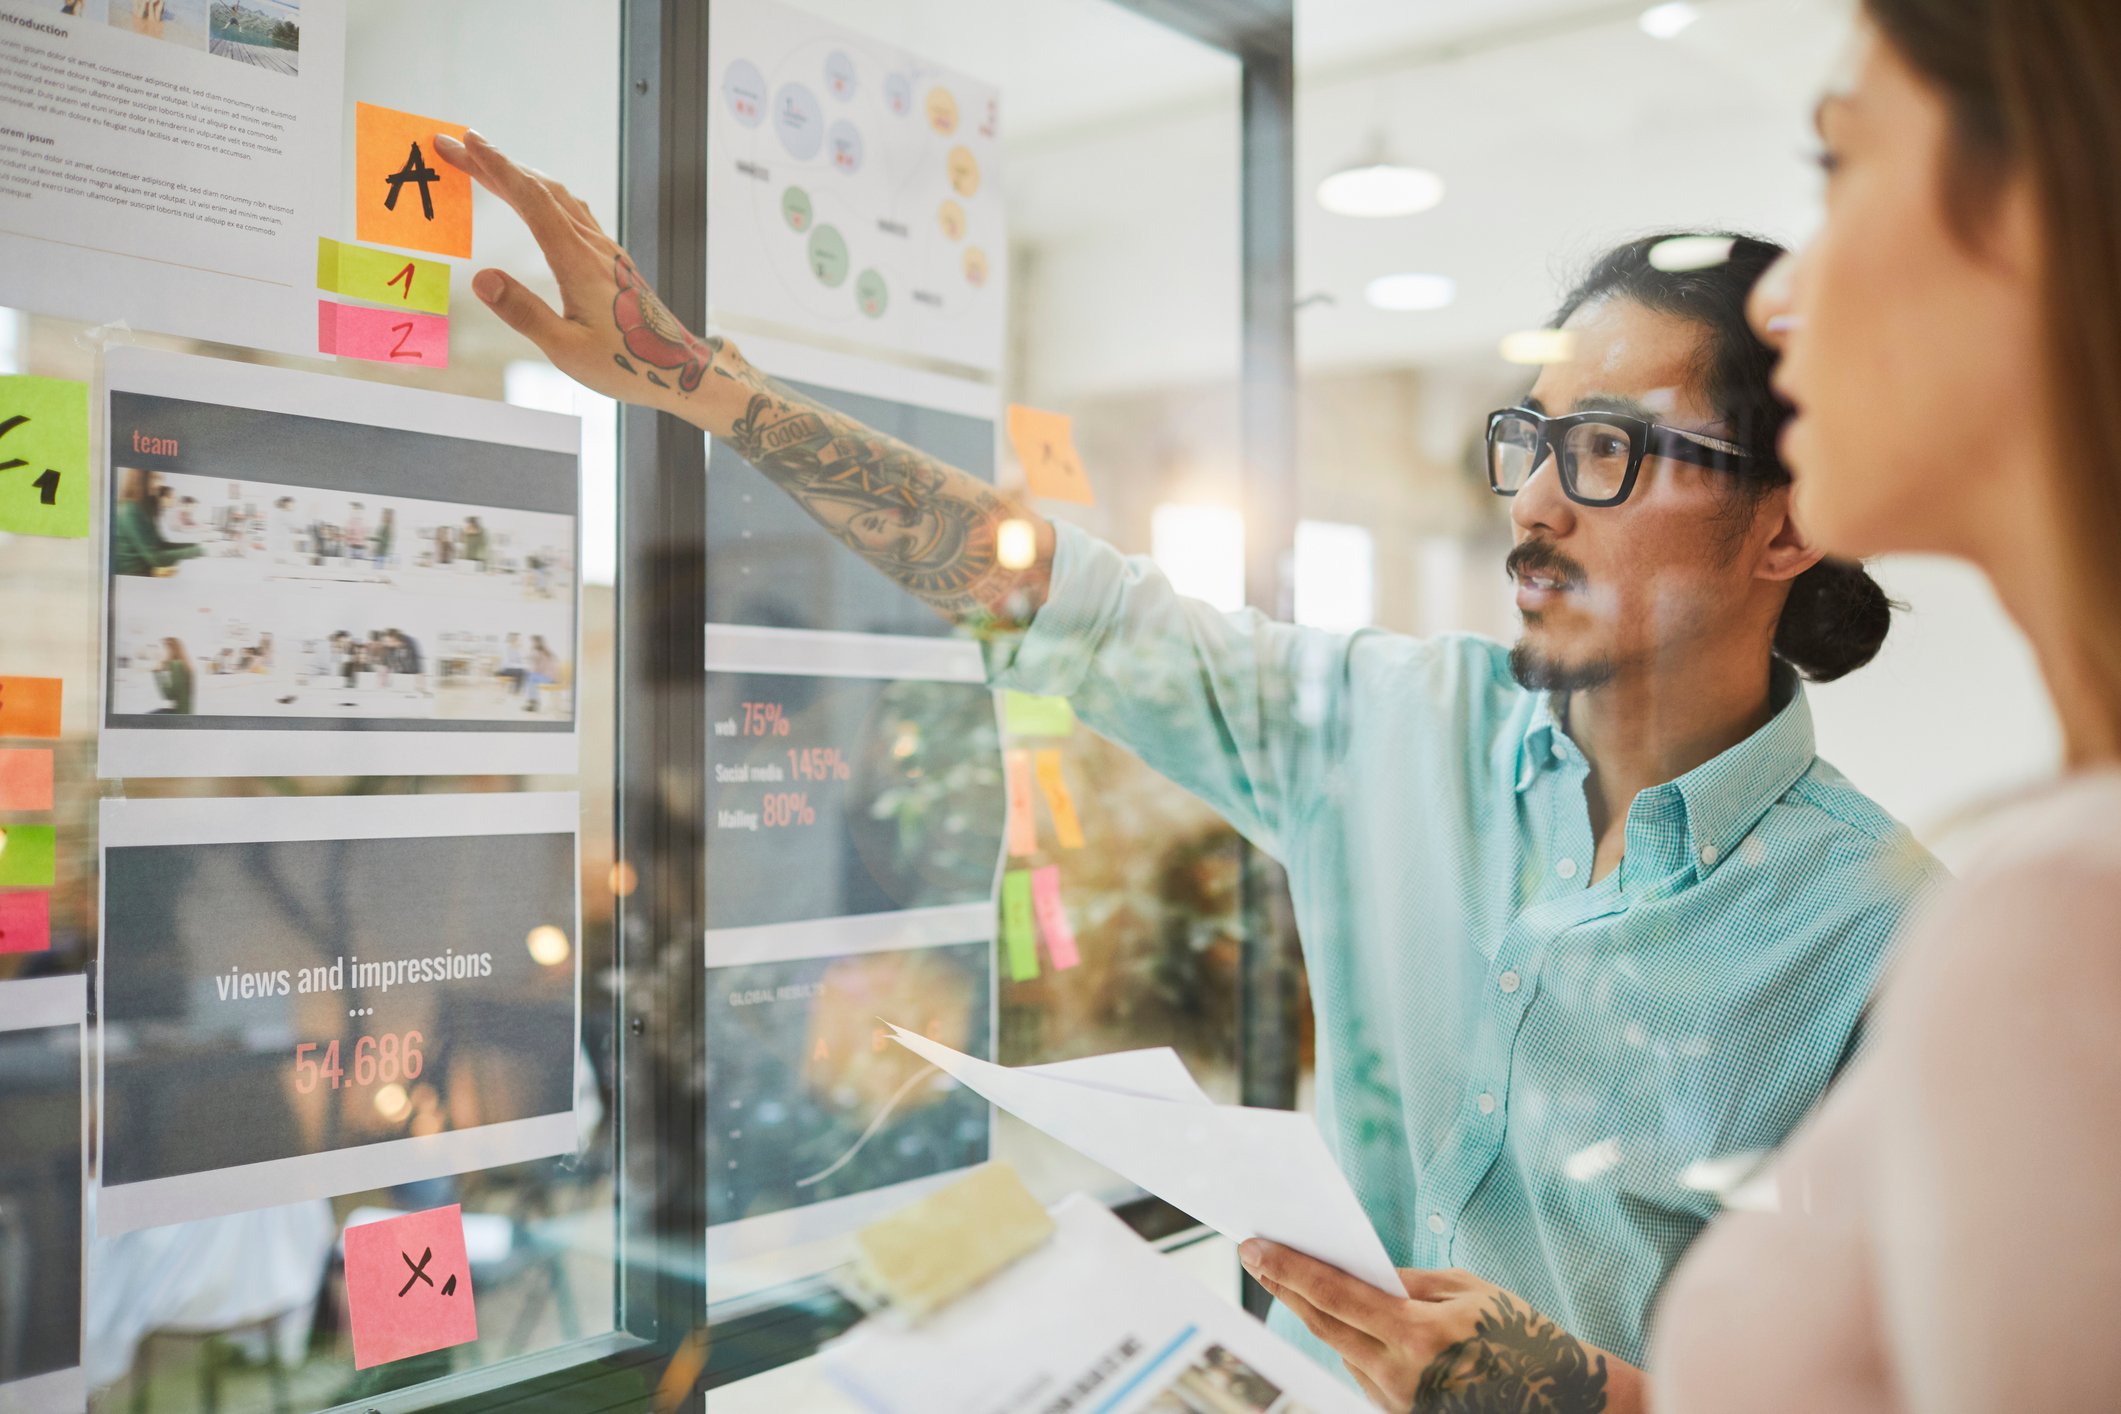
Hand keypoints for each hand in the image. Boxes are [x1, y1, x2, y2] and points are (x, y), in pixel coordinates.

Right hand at [434, 130, 736, 423]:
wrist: (678, 369)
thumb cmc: (625, 365)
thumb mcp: (567, 349)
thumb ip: (524, 313)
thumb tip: (481, 278)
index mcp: (578, 262)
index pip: (531, 200)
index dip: (496, 167)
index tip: (465, 141)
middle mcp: (592, 246)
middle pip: (538, 190)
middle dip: (494, 164)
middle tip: (453, 145)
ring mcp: (604, 249)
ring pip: (557, 197)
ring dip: (518, 175)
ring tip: (483, 164)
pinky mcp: (611, 258)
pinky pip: (571, 211)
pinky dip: (542, 194)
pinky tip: (534, 197)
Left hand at [1239, 1241, 1620, 1411]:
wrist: (1563, 1402)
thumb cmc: (1523, 1336)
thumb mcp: (1468, 1292)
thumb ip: (1407, 1283)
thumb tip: (1359, 1272)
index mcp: (1417, 1335)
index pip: (1334, 1294)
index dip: (1289, 1268)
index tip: (1256, 1245)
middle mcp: (1399, 1375)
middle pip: (1323, 1325)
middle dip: (1285, 1288)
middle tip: (1257, 1256)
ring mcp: (1398, 1403)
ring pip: (1341, 1350)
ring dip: (1316, 1315)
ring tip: (1288, 1278)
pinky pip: (1363, 1372)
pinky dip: (1349, 1342)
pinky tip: (1338, 1318)